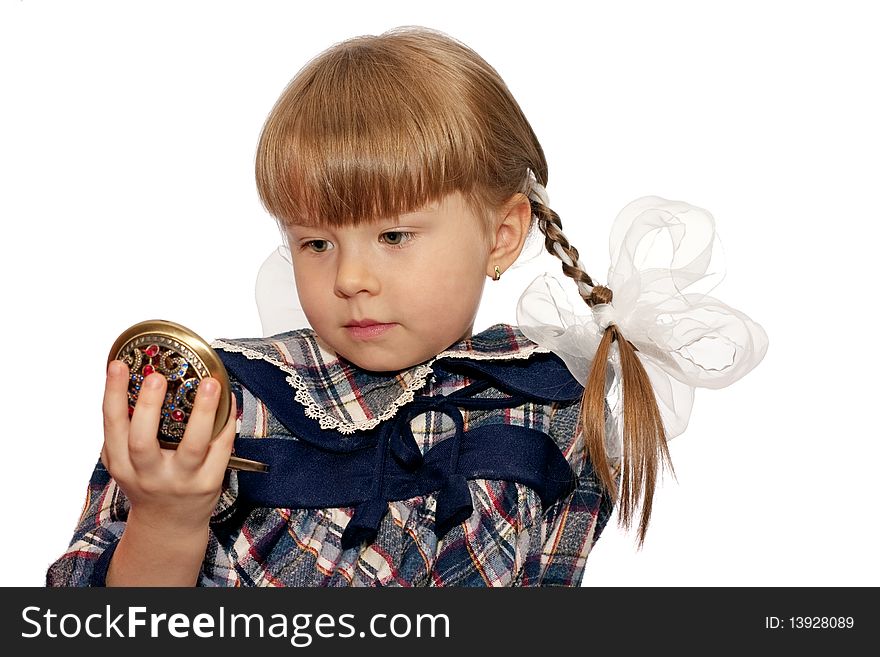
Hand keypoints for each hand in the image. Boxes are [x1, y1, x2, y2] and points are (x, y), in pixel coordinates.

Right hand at [101, 359, 235, 533]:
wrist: (169, 526)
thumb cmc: (148, 482)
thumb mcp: (125, 461)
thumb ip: (126, 430)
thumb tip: (136, 376)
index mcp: (121, 464)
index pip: (112, 426)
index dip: (113, 394)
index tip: (118, 366)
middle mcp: (148, 475)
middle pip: (143, 441)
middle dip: (149, 406)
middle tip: (157, 376)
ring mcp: (180, 481)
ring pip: (191, 447)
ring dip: (202, 412)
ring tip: (209, 383)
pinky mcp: (208, 485)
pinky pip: (220, 450)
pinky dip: (226, 424)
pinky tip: (229, 401)